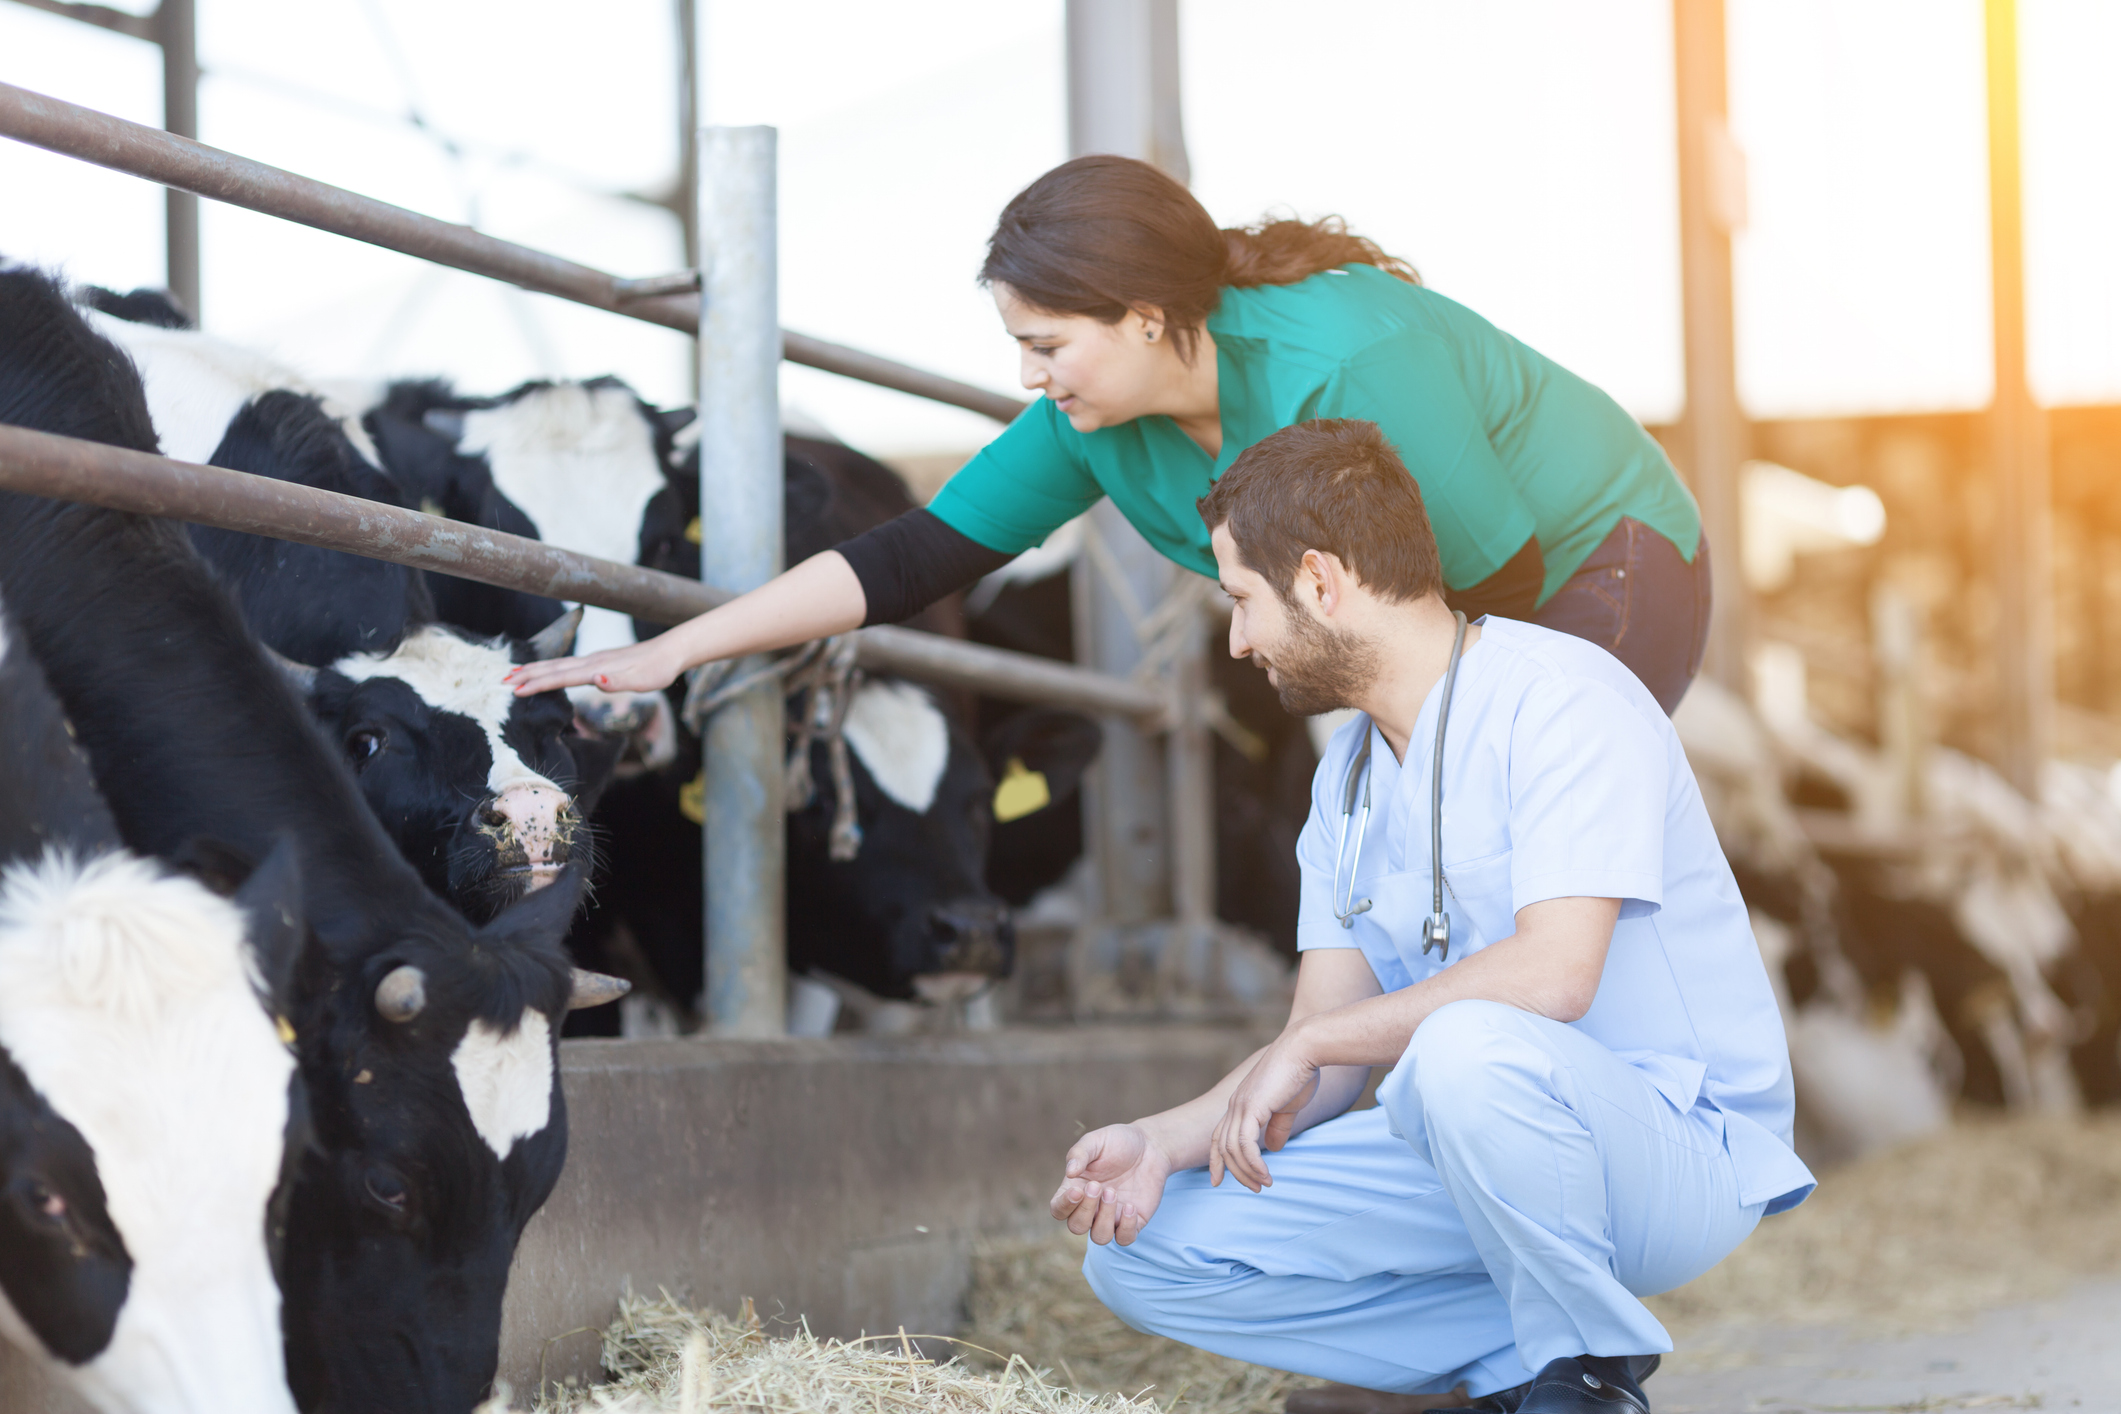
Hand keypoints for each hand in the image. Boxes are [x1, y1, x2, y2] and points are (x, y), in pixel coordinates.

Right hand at [504, 637, 683, 697]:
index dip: (537, 684)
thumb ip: (619, 681)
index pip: (561, 677)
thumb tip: (597, 680)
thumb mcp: (643, 680)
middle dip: (527, 675)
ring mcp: (594, 660)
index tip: (514, 690)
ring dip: (535, 670)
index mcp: (597, 668)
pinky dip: (550, 668)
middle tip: (501, 681)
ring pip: (558, 664)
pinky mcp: (599, 661)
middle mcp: (591, 662)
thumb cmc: (658, 669)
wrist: (671, 650)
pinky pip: (567, 665)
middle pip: (552, 667)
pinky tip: (548, 671)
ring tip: (514, 674)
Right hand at [1049, 1123, 1173, 1246]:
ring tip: (1113, 1192)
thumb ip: (1079, 1153)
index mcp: (1075, 1188)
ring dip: (1105, 1218)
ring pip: (1100, 1236)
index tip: (1077, 1190)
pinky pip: (1125, 1238)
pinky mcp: (1133, 1221)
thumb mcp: (1096, 1141)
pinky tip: (1131, 1206)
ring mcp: (1112, 1216)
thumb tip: (1069, 1172)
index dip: (1064, 1206)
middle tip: (1098, 1186)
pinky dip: (1126, 1227)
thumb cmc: (1118, 1142)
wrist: (1151, 1146)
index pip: (1058, 1209)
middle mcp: (1091, 1207)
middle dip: (1086, 1210)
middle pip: (1077, 1226)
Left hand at [1209, 1031, 1319, 1193]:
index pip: (1219, 1135)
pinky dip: (1253, 1163)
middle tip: (1253, 1189)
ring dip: (1247, 1171)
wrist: (1304, 1049)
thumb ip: (1278, 1127)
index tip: (1218, 1180)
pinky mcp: (1252, 1108)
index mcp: (1241, 1103)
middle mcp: (1235, 1104)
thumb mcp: (1288, 1106)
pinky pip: (1245, 1144)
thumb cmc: (1300, 1073)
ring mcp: (1241, 1105)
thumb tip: (1273, 1148)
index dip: (1217, 1158)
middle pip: (1222, 1146)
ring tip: (1263, 1185)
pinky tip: (1265, 1174)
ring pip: (1232, 1149)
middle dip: (1234, 1172)